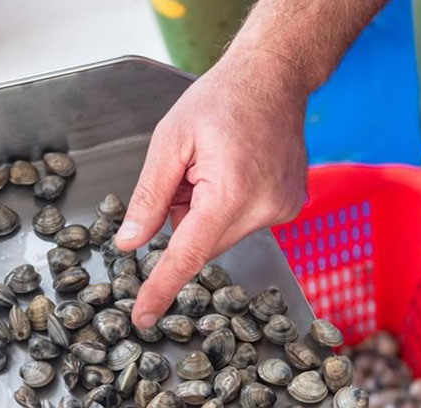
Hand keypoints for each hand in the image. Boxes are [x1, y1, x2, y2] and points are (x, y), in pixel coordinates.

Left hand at [115, 49, 308, 327]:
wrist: (275, 76)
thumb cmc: (221, 99)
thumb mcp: (169, 142)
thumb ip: (149, 198)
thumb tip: (131, 243)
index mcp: (231, 194)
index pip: (187, 255)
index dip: (161, 288)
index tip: (144, 318)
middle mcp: (264, 210)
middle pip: (204, 243)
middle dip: (187, 217)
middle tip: (190, 173)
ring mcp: (283, 211)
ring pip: (223, 235)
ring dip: (209, 211)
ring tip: (217, 165)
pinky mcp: (290, 208)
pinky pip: (244, 224)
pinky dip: (229, 207)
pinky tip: (236, 170)